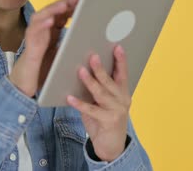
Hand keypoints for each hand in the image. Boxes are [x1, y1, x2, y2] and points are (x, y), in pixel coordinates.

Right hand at [9, 0, 77, 96]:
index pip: (59, 15)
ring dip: (52, 10)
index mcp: (50, 33)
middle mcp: (41, 32)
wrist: (26, 84)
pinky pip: (33, 32)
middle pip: (50, 12)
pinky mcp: (28, 46)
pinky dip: (41, 25)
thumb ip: (70, 46)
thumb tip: (90, 41)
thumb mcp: (61, 55)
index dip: (70, 7)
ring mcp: (34, 37)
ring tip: (64, 5)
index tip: (82, 2)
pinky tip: (51, 21)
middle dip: (63, 4)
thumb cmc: (43, 69)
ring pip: (40, 17)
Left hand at [67, 45, 130, 161]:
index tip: (117, 46)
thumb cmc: (104, 118)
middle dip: (101, 69)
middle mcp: (123, 99)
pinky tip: (69, 98)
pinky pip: (91, 110)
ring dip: (90, 82)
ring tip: (80, 71)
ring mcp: (117, 111)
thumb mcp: (103, 101)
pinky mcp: (108, 121)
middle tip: (92, 56)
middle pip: (110, 81)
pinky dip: (80, 103)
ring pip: (102, 94)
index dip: (120, 60)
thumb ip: (98, 88)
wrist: (111, 146)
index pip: (123, 73)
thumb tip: (83, 69)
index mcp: (123, 92)